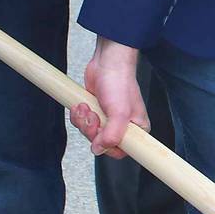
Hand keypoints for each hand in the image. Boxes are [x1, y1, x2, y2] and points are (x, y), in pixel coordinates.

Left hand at [78, 38, 147, 157]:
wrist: (107, 62)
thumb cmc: (120, 82)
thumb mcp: (119, 113)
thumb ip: (112, 135)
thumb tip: (99, 149)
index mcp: (136, 129)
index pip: (121, 152)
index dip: (108, 146)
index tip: (102, 135)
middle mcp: (122, 126)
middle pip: (101, 143)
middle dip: (91, 130)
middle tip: (94, 116)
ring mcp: (107, 120)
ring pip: (89, 134)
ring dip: (83, 121)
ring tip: (87, 107)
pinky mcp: (95, 112)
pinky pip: (82, 124)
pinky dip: (78, 116)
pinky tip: (82, 104)